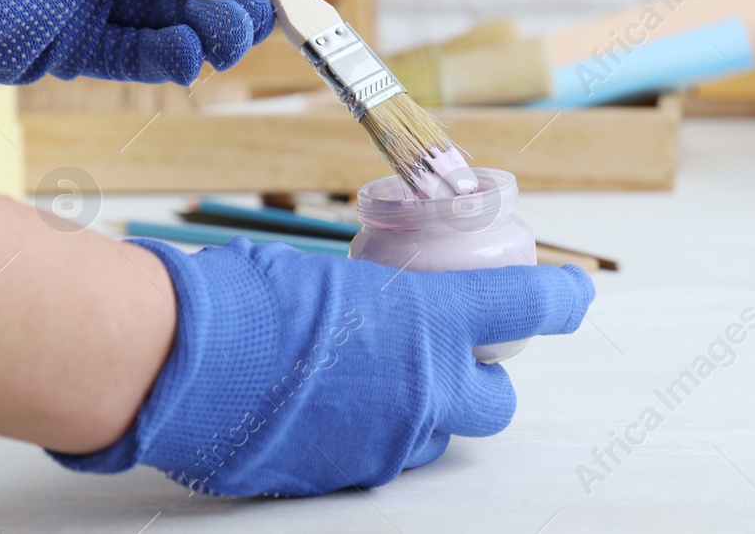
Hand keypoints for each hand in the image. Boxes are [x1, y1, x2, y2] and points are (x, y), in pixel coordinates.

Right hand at [50, 238, 595, 497]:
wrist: (180, 361)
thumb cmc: (253, 298)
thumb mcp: (337, 277)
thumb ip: (383, 300)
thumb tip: (384, 302)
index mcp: (433, 321)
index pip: (529, 307)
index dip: (562, 298)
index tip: (574, 293)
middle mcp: (426, 389)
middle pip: (496, 400)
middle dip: (483, 380)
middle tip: (453, 357)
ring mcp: (387, 442)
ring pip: (434, 434)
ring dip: (421, 409)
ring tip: (367, 378)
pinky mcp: (344, 477)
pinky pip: (378, 457)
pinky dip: (366, 434)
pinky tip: (322, 408)